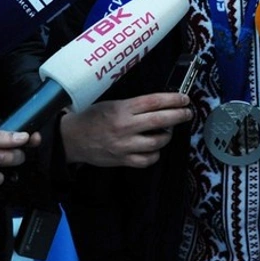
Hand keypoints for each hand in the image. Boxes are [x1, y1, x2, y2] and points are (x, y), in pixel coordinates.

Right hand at [60, 93, 191, 166]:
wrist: (71, 138)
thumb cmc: (92, 117)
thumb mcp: (112, 104)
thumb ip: (134, 105)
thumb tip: (160, 104)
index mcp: (122, 109)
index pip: (154, 102)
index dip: (173, 100)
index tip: (185, 100)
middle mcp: (125, 127)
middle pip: (161, 121)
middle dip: (179, 116)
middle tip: (187, 113)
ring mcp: (124, 145)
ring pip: (157, 143)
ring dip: (167, 136)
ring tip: (167, 131)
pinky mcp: (122, 160)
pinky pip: (147, 160)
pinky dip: (155, 154)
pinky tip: (154, 148)